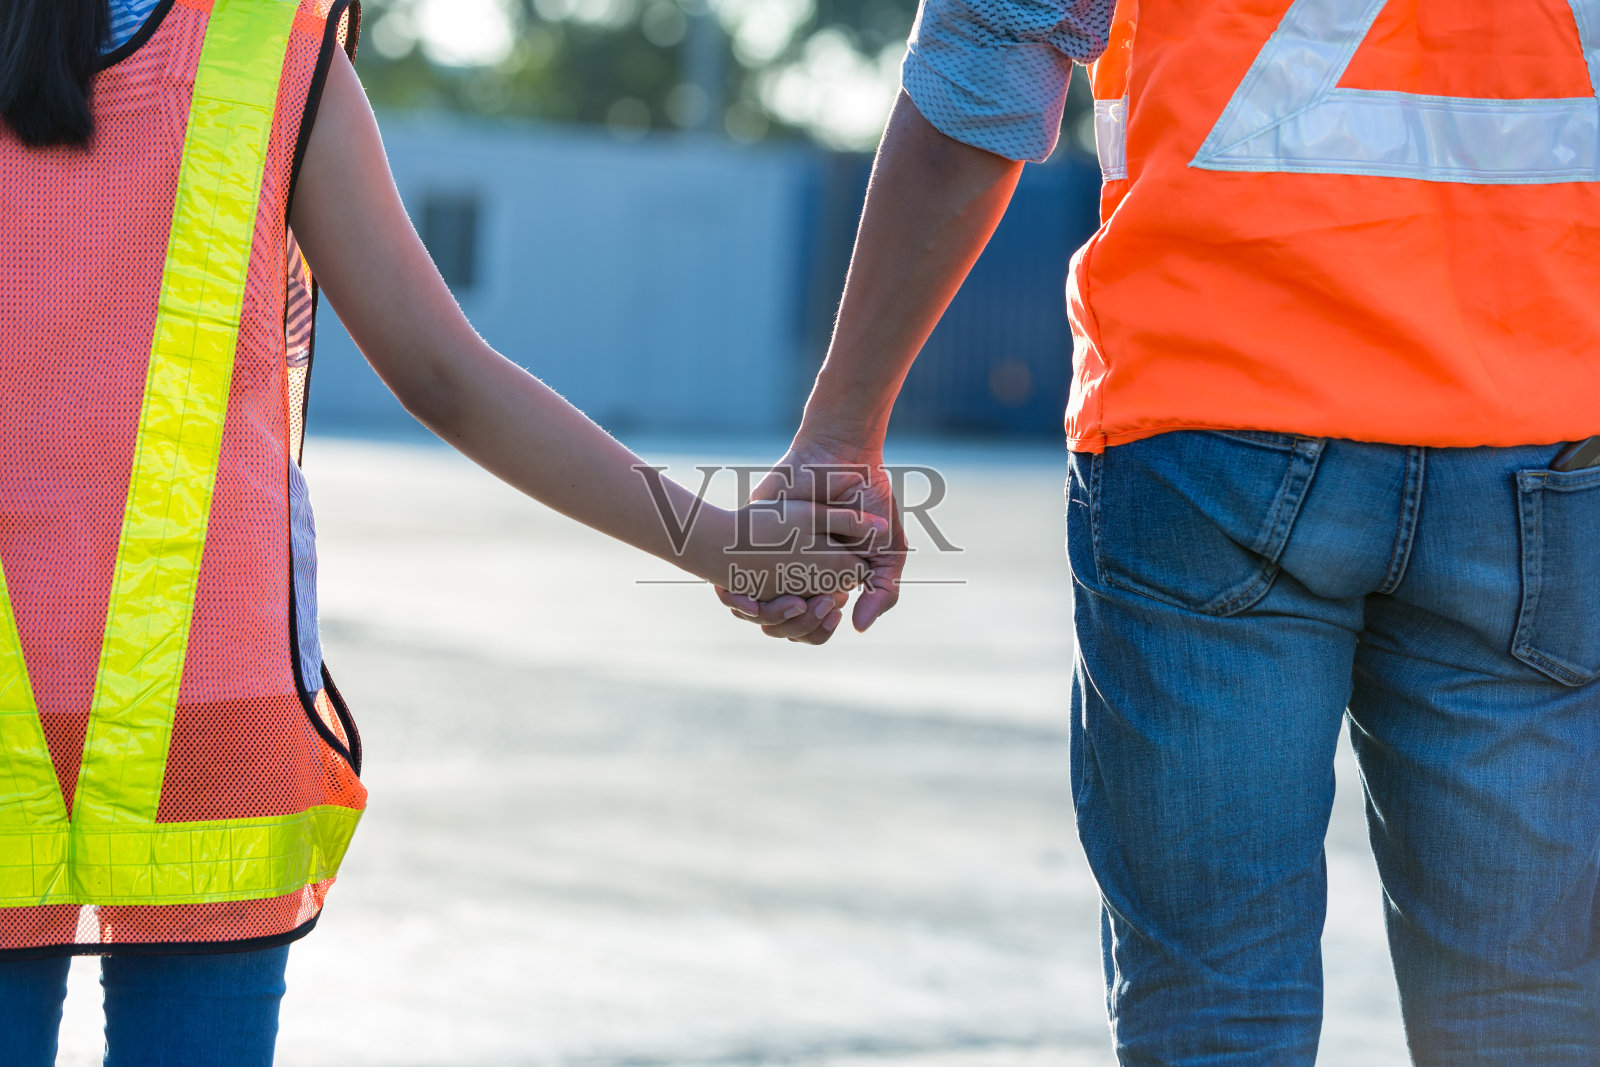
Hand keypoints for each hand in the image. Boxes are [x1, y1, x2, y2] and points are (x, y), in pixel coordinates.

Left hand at [716, 431, 904, 644]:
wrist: (842, 458)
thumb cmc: (869, 502)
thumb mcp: (888, 551)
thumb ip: (883, 591)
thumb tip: (858, 629)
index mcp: (824, 585)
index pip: (812, 629)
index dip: (818, 629)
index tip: (832, 608)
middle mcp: (795, 578)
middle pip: (784, 628)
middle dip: (798, 625)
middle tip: (816, 602)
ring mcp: (768, 565)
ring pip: (757, 616)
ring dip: (771, 618)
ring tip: (795, 601)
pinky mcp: (746, 546)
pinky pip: (730, 592)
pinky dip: (739, 604)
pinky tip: (752, 601)